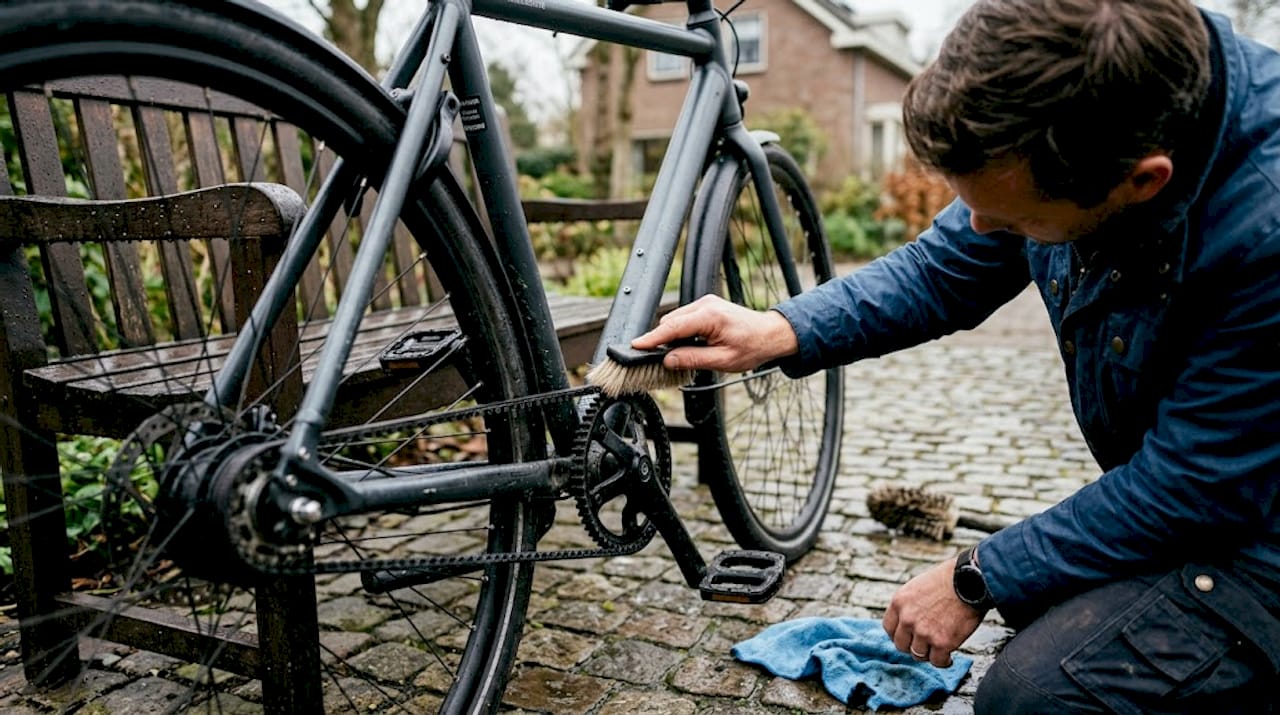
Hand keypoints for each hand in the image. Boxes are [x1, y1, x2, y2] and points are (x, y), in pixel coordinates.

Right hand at [632, 294, 798, 372]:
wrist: (771, 334)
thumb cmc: (753, 346)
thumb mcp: (723, 360)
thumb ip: (693, 359)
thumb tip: (668, 360)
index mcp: (709, 316)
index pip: (672, 327)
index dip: (652, 338)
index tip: (636, 346)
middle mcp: (705, 305)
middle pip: (670, 322)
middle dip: (661, 340)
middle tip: (656, 360)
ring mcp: (705, 304)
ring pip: (675, 320)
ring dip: (671, 337)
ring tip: (676, 356)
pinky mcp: (705, 307)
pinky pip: (683, 319)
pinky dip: (679, 333)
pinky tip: (686, 346)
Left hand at [882, 556, 984, 667]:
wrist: (971, 580)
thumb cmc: (949, 580)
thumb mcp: (918, 586)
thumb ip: (910, 605)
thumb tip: (909, 621)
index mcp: (899, 602)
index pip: (888, 628)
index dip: (899, 634)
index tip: (908, 637)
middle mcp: (907, 619)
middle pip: (901, 645)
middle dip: (912, 646)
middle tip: (924, 644)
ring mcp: (923, 632)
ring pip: (918, 655)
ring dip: (929, 653)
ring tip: (939, 649)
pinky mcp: (942, 643)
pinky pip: (938, 662)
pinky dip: (944, 661)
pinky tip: (949, 657)